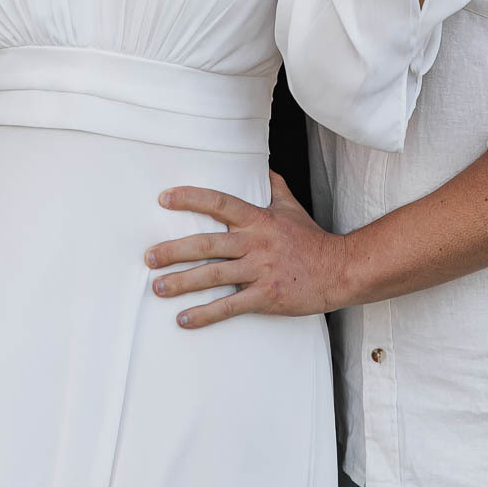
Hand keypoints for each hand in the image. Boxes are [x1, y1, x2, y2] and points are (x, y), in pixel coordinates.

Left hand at [145, 170, 347, 327]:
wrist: (338, 270)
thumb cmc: (311, 239)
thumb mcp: (292, 206)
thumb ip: (274, 187)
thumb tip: (264, 167)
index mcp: (258, 219)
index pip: (219, 202)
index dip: (190, 198)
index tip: (164, 198)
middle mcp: (255, 242)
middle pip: (207, 243)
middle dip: (174, 250)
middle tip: (149, 257)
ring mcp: (260, 270)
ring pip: (213, 275)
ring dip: (182, 282)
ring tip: (158, 287)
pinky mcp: (265, 296)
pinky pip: (229, 306)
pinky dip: (205, 314)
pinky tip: (184, 319)